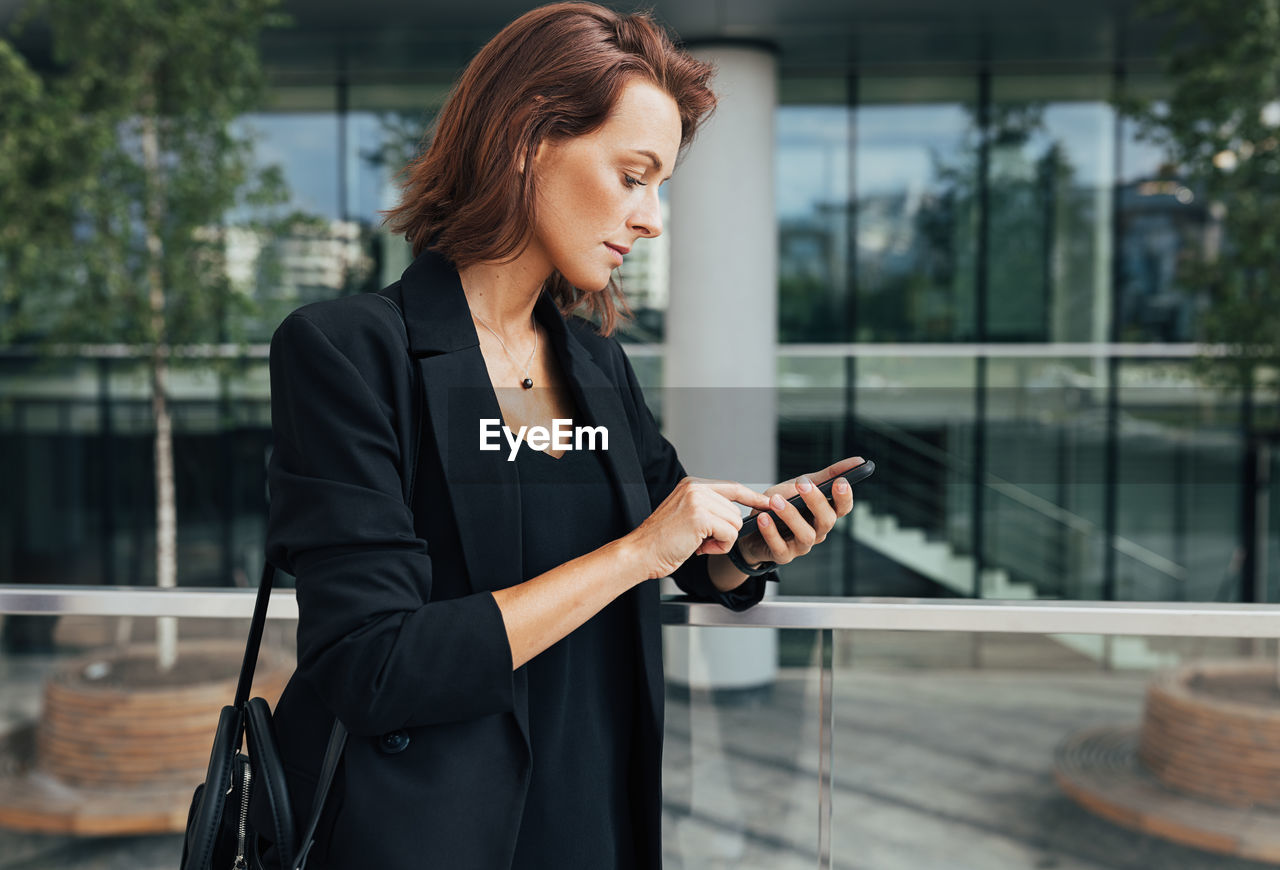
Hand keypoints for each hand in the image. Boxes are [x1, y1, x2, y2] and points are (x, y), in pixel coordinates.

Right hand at [624, 477, 773, 580]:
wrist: (641, 553)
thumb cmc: (661, 541)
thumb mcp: (686, 516)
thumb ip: (708, 509)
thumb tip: (736, 516)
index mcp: (693, 485)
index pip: (732, 487)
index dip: (752, 497)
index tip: (768, 502)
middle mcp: (696, 488)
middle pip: (735, 512)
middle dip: (724, 532)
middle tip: (701, 541)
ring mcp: (698, 500)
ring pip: (734, 524)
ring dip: (721, 541)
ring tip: (698, 544)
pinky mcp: (700, 517)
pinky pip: (729, 535)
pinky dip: (719, 547)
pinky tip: (699, 548)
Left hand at [735, 456, 863, 568]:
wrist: (751, 528)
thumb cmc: (780, 505)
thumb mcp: (799, 486)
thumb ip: (825, 476)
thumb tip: (858, 461)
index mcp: (824, 514)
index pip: (843, 508)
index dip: (844, 497)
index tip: (840, 481)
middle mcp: (817, 531)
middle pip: (827, 520)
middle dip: (816, 501)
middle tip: (801, 483)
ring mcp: (801, 546)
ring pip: (806, 535)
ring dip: (791, 516)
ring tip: (775, 500)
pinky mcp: (783, 556)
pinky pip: (780, 547)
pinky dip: (771, 532)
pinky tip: (763, 518)